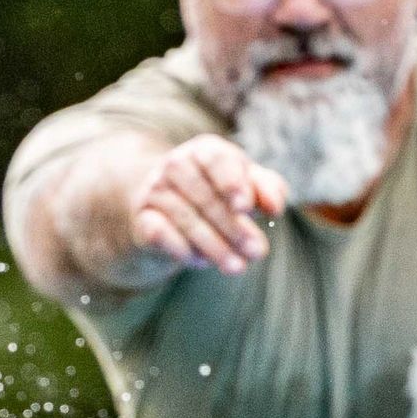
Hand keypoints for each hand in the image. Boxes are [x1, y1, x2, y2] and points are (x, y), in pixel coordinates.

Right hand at [131, 134, 287, 276]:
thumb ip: (267, 190)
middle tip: (257, 252)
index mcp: (204, 150)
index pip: (217, 160)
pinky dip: (181, 249)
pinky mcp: (141, 219)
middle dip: (234, 228)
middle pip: (205, 197)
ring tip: (237, 267)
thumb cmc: (215, 192)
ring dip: (214, 246)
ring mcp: (154, 191)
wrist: (164, 206)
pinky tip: (200, 263)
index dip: (231, 183)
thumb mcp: (245, 185)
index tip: (245, 208)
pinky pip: (160, 234)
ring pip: (186, 219)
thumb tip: (275, 208)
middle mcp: (175, 165)